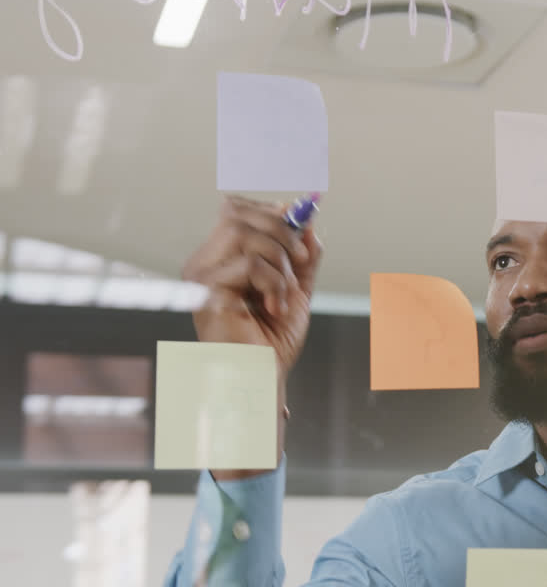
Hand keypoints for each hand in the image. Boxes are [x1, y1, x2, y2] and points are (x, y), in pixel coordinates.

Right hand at [181, 196, 323, 375]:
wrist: (262, 376)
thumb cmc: (271, 340)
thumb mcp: (296, 286)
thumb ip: (301, 252)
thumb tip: (305, 216)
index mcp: (221, 257)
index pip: (237, 209)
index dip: (272, 212)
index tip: (301, 233)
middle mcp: (205, 261)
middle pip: (237, 212)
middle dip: (280, 230)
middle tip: (300, 260)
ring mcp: (201, 275)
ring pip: (244, 233)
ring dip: (279, 260)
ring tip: (286, 292)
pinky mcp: (207, 290)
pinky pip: (249, 263)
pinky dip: (275, 282)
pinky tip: (276, 307)